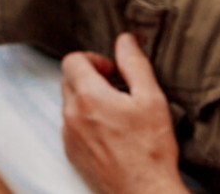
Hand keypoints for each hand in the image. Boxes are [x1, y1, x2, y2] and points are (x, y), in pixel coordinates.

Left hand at [61, 33, 187, 193]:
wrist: (143, 193)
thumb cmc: (150, 148)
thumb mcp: (151, 99)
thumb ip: (135, 64)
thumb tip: (125, 40)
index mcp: (88, 96)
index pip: (72, 60)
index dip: (94, 59)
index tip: (113, 72)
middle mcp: (71, 115)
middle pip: (69, 80)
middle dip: (91, 78)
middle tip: (118, 91)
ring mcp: (68, 136)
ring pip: (70, 104)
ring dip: (88, 100)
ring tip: (118, 114)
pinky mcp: (72, 154)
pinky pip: (72, 127)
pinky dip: (86, 122)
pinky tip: (112, 134)